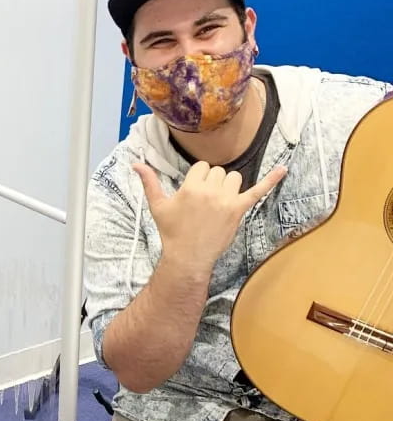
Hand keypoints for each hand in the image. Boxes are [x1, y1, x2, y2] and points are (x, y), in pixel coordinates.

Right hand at [133, 161, 286, 270]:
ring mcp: (227, 200)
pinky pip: (258, 190)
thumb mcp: (158, 206)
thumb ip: (149, 182)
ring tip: (218, 204)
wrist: (188, 257)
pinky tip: (284, 169)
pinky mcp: (240, 210)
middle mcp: (210, 191)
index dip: (197, 179)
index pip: (201, 168)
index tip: (194, 195)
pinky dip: (272, 179)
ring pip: (234, 178)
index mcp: (191, 187)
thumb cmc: (172, 231)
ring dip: (227, 186)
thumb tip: (136, 164)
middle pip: (218, 172)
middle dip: (211, 183)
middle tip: (204, 204)